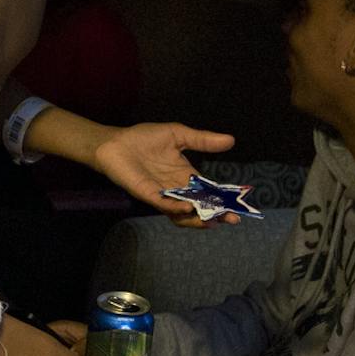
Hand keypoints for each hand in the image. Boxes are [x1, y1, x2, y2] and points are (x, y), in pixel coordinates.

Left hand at [89, 121, 237, 225]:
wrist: (116, 141)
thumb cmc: (144, 138)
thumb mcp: (178, 135)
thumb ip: (202, 140)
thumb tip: (231, 140)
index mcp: (185, 175)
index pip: (207, 191)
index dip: (222, 199)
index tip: (238, 206)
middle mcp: (175, 188)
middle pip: (199, 206)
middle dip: (216, 214)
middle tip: (232, 219)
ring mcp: (162, 194)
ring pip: (183, 213)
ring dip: (197, 218)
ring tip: (212, 220)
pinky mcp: (147, 195)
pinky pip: (164, 205)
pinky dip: (176, 208)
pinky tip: (188, 207)